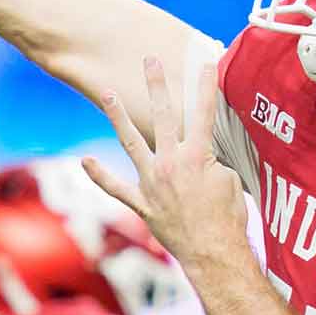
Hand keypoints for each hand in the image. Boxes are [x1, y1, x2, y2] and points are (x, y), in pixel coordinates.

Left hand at [83, 58, 248, 272]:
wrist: (213, 254)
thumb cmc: (228, 218)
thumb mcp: (230, 181)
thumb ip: (213, 160)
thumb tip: (206, 149)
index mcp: (198, 156)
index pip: (204, 113)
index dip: (205, 87)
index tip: (204, 63)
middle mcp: (171, 163)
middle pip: (164, 116)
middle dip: (156, 86)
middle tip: (149, 60)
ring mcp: (153, 183)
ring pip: (131, 143)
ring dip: (118, 117)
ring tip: (107, 95)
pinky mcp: (142, 203)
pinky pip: (117, 188)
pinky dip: (100, 176)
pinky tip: (85, 161)